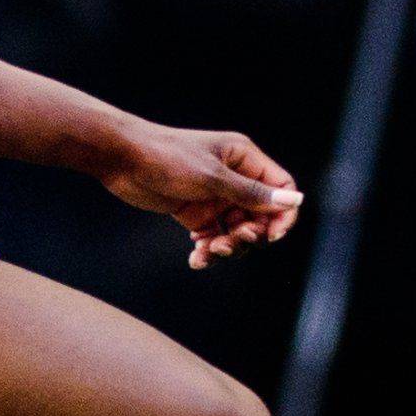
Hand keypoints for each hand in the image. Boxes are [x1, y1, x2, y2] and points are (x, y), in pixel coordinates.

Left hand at [100, 119, 304, 268]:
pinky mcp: (196, 213)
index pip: (281, 188)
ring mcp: (215, 197)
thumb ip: (252, 194)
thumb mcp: (212, 177)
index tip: (271, 235)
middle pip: (261, 215)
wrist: (122, 159)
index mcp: (244, 159)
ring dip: (229, 246)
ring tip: (209, 250)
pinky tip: (197, 257)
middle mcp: (234, 178)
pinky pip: (214, 237)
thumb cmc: (167, 157)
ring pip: (237, 230)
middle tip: (232, 241)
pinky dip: (209, 250)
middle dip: (250, 235)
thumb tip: (293, 201)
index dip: (283, 214)